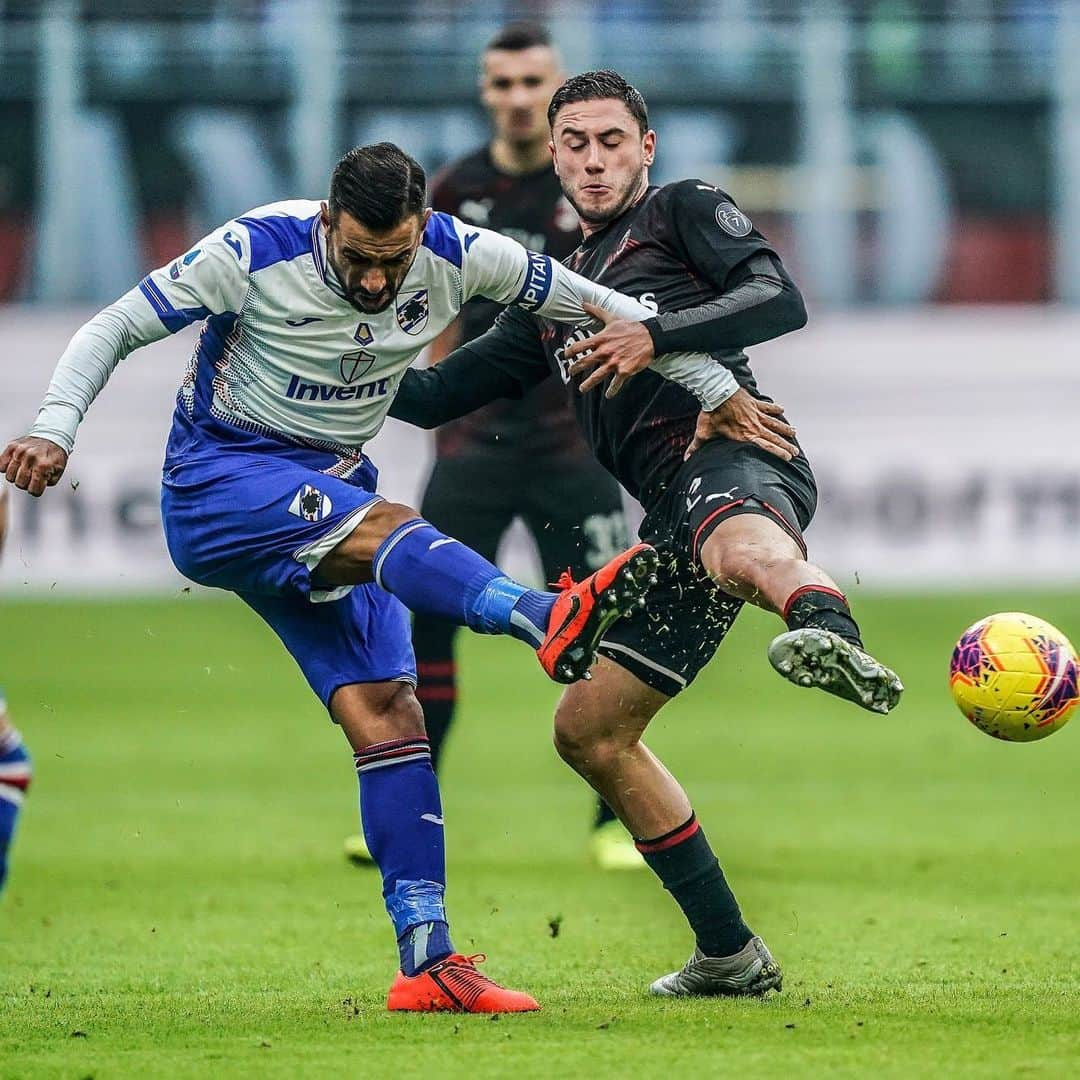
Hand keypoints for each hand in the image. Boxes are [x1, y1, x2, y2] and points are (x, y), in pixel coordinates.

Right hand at [0, 436, 68, 496]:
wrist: (52, 437)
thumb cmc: (55, 455)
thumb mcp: (58, 472)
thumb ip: (47, 482)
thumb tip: (36, 488)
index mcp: (44, 466)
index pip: (33, 490)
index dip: (36, 490)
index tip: (37, 486)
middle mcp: (30, 458)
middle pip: (20, 484)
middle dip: (26, 484)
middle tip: (32, 477)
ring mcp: (19, 452)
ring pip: (9, 476)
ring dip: (17, 476)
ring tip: (24, 471)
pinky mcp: (12, 447)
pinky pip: (1, 465)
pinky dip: (7, 468)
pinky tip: (17, 465)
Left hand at [564, 302, 654, 397]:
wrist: (650, 337)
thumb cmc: (630, 328)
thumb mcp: (612, 318)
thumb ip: (596, 311)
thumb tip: (583, 303)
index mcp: (601, 339)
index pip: (579, 346)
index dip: (570, 352)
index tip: (566, 356)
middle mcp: (605, 352)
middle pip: (584, 362)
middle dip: (575, 369)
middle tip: (570, 373)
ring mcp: (614, 362)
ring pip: (596, 376)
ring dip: (587, 384)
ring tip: (581, 389)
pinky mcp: (624, 371)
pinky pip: (615, 384)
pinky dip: (612, 391)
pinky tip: (608, 396)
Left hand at [684, 389, 798, 461]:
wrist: (716, 391)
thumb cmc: (710, 414)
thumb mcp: (703, 432)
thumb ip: (696, 447)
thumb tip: (686, 458)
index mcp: (744, 436)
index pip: (765, 447)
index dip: (778, 453)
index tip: (788, 458)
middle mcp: (754, 426)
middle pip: (774, 437)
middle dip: (786, 445)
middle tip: (795, 452)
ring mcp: (756, 414)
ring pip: (774, 423)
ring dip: (784, 429)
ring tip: (794, 433)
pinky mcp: (754, 403)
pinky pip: (767, 407)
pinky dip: (775, 408)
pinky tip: (782, 410)